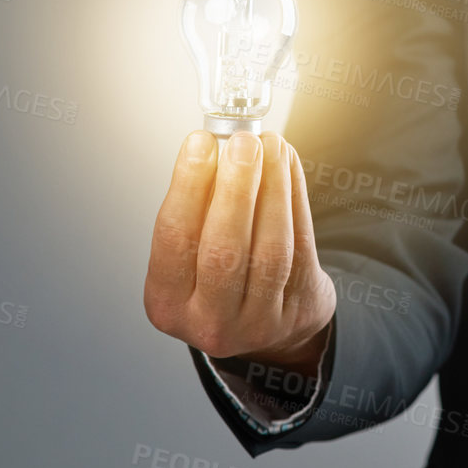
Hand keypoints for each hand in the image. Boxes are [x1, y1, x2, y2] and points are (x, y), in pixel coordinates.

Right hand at [144, 130, 335, 375]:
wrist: (268, 325)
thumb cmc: (220, 278)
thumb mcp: (190, 255)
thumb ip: (198, 208)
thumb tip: (216, 145)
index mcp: (167, 303)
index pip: (174, 239)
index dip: (188, 186)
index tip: (200, 143)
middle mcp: (209, 322)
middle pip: (222, 250)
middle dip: (235, 188)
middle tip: (242, 142)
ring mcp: (256, 324)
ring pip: (269, 251)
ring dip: (272, 189)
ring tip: (270, 146)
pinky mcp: (296, 312)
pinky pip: (300, 248)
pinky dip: (294, 199)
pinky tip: (287, 166)